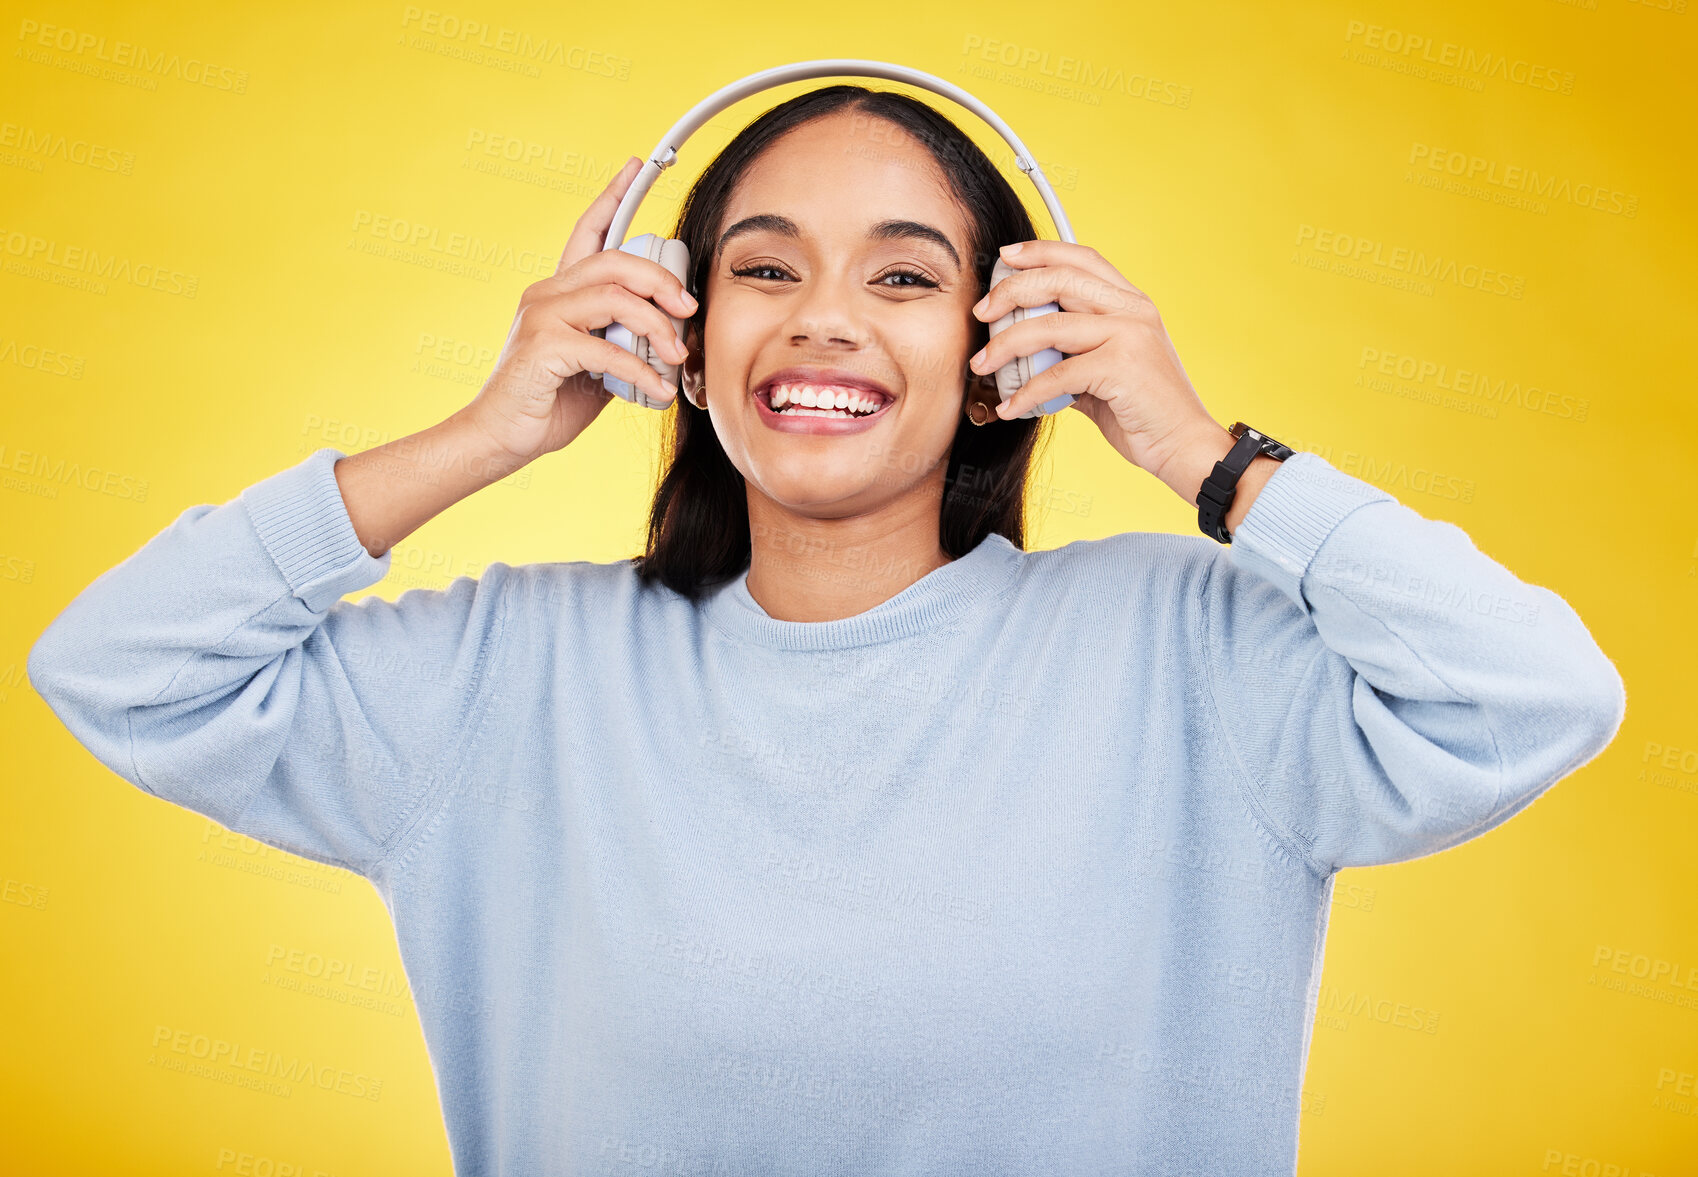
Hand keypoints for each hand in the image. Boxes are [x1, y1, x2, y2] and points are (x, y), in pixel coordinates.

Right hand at [466, 156, 697, 463]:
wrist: (501, 438)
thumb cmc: (548, 402)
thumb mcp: (598, 364)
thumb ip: (625, 340)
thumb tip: (671, 338)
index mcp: (560, 291)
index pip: (588, 231)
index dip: (613, 196)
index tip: (637, 166)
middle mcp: (547, 293)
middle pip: (614, 260)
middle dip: (660, 280)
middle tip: (688, 309)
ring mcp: (541, 316)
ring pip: (614, 298)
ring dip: (656, 327)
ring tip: (675, 357)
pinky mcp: (542, 347)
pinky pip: (606, 349)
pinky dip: (640, 371)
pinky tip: (657, 391)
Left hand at [967, 240, 1226, 496]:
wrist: (1183, 446)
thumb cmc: (1144, 413)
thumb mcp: (1106, 372)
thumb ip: (1072, 355)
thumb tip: (1025, 357)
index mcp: (1131, 303)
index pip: (1082, 258)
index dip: (1041, 251)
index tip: (1005, 256)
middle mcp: (1133, 310)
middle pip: (1059, 279)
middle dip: (1011, 291)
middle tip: (982, 312)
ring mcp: (1129, 335)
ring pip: (1049, 325)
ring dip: (1005, 345)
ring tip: (981, 364)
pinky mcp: (1121, 366)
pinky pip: (1056, 375)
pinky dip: (1026, 393)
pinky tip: (1009, 408)